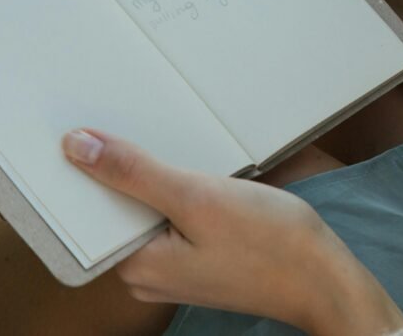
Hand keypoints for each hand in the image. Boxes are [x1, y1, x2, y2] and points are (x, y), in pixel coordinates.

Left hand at [62, 129, 402, 335]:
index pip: (88, 212)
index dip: (84, 169)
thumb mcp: (197, 197)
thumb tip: (76, 147)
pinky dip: (176, 192)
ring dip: (153, 178)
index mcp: (136, 265)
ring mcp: (174, 268)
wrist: (325, 278)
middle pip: (116, 209)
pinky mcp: (198, 259)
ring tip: (164, 144)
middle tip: (128, 124)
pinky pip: (171, 218)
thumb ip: (135, 173)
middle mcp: (147, 273)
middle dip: (122, 168)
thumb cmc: (271, 244)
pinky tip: (192, 172)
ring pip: (146, 210)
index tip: (82, 130)